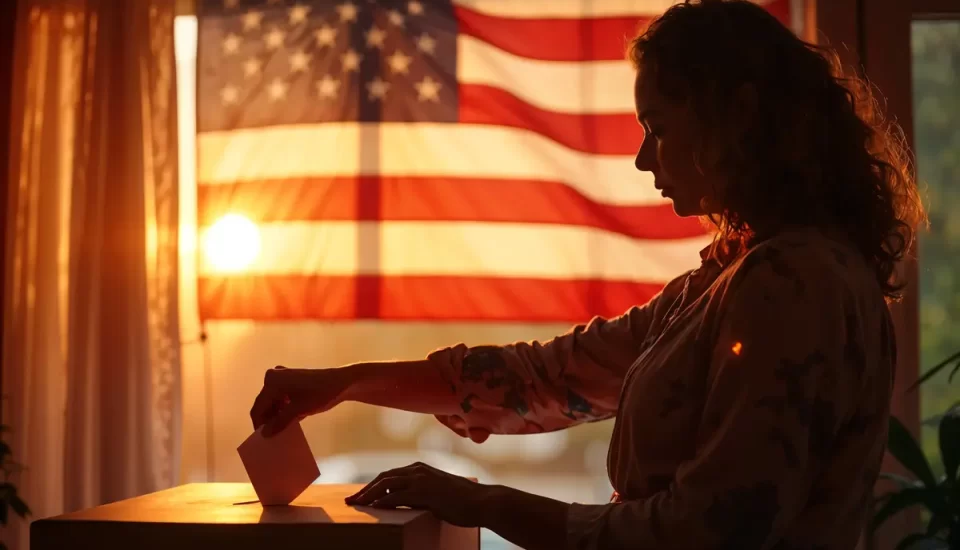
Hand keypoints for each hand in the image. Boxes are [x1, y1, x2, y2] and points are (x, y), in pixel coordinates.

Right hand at [250, 366, 347, 436]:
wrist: (342, 382)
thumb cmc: (319, 394)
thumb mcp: (298, 410)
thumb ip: (279, 422)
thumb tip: (265, 434)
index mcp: (272, 382)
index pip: (259, 407)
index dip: (259, 424)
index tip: (262, 439)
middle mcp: (274, 378)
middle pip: (266, 404)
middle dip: (268, 420)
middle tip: (272, 438)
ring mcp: (284, 379)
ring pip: (274, 403)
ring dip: (277, 416)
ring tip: (280, 433)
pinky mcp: (293, 383)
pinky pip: (283, 399)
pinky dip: (285, 411)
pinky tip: (289, 424)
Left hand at [344, 462, 490, 527]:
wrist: (482, 502)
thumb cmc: (464, 502)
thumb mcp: (439, 494)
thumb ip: (422, 495)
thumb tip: (408, 504)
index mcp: (421, 469)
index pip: (390, 475)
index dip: (374, 484)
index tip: (361, 494)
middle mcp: (418, 470)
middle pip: (383, 477)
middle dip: (366, 488)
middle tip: (351, 500)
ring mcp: (420, 479)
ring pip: (385, 484)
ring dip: (368, 494)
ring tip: (357, 504)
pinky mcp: (423, 492)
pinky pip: (395, 496)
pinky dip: (381, 501)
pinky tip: (373, 508)